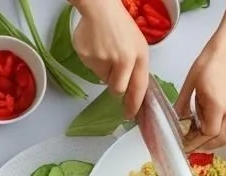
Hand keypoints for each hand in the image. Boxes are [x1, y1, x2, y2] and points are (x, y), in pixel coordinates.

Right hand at [72, 0, 149, 118]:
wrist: (100, 9)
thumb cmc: (121, 27)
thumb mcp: (137, 46)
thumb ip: (136, 68)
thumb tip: (129, 91)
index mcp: (139, 56)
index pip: (139, 87)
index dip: (134, 104)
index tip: (130, 115)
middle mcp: (123, 60)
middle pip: (117, 89)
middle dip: (115, 86)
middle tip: (113, 72)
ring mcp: (103, 59)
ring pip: (102, 79)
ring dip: (104, 70)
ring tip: (105, 50)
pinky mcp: (87, 58)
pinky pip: (90, 69)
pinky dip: (93, 61)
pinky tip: (96, 47)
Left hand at [177, 52, 225, 149]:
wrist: (221, 57)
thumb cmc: (205, 69)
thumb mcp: (187, 89)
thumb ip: (182, 110)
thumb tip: (175, 127)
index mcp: (218, 105)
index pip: (209, 133)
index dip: (195, 142)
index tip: (184, 144)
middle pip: (219, 140)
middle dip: (203, 145)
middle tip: (189, 145)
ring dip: (212, 143)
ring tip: (197, 139)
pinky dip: (220, 137)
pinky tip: (207, 132)